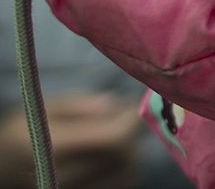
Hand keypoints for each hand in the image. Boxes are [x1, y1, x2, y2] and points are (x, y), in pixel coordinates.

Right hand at [0, 95, 142, 188]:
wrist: (4, 167)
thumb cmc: (24, 133)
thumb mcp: (42, 109)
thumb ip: (79, 105)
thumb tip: (114, 106)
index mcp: (54, 149)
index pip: (115, 139)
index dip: (131, 120)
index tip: (130, 105)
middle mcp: (65, 177)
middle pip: (125, 155)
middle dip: (131, 133)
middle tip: (121, 118)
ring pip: (129, 172)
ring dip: (130, 152)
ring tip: (111, 137)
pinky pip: (122, 184)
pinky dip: (124, 168)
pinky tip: (108, 155)